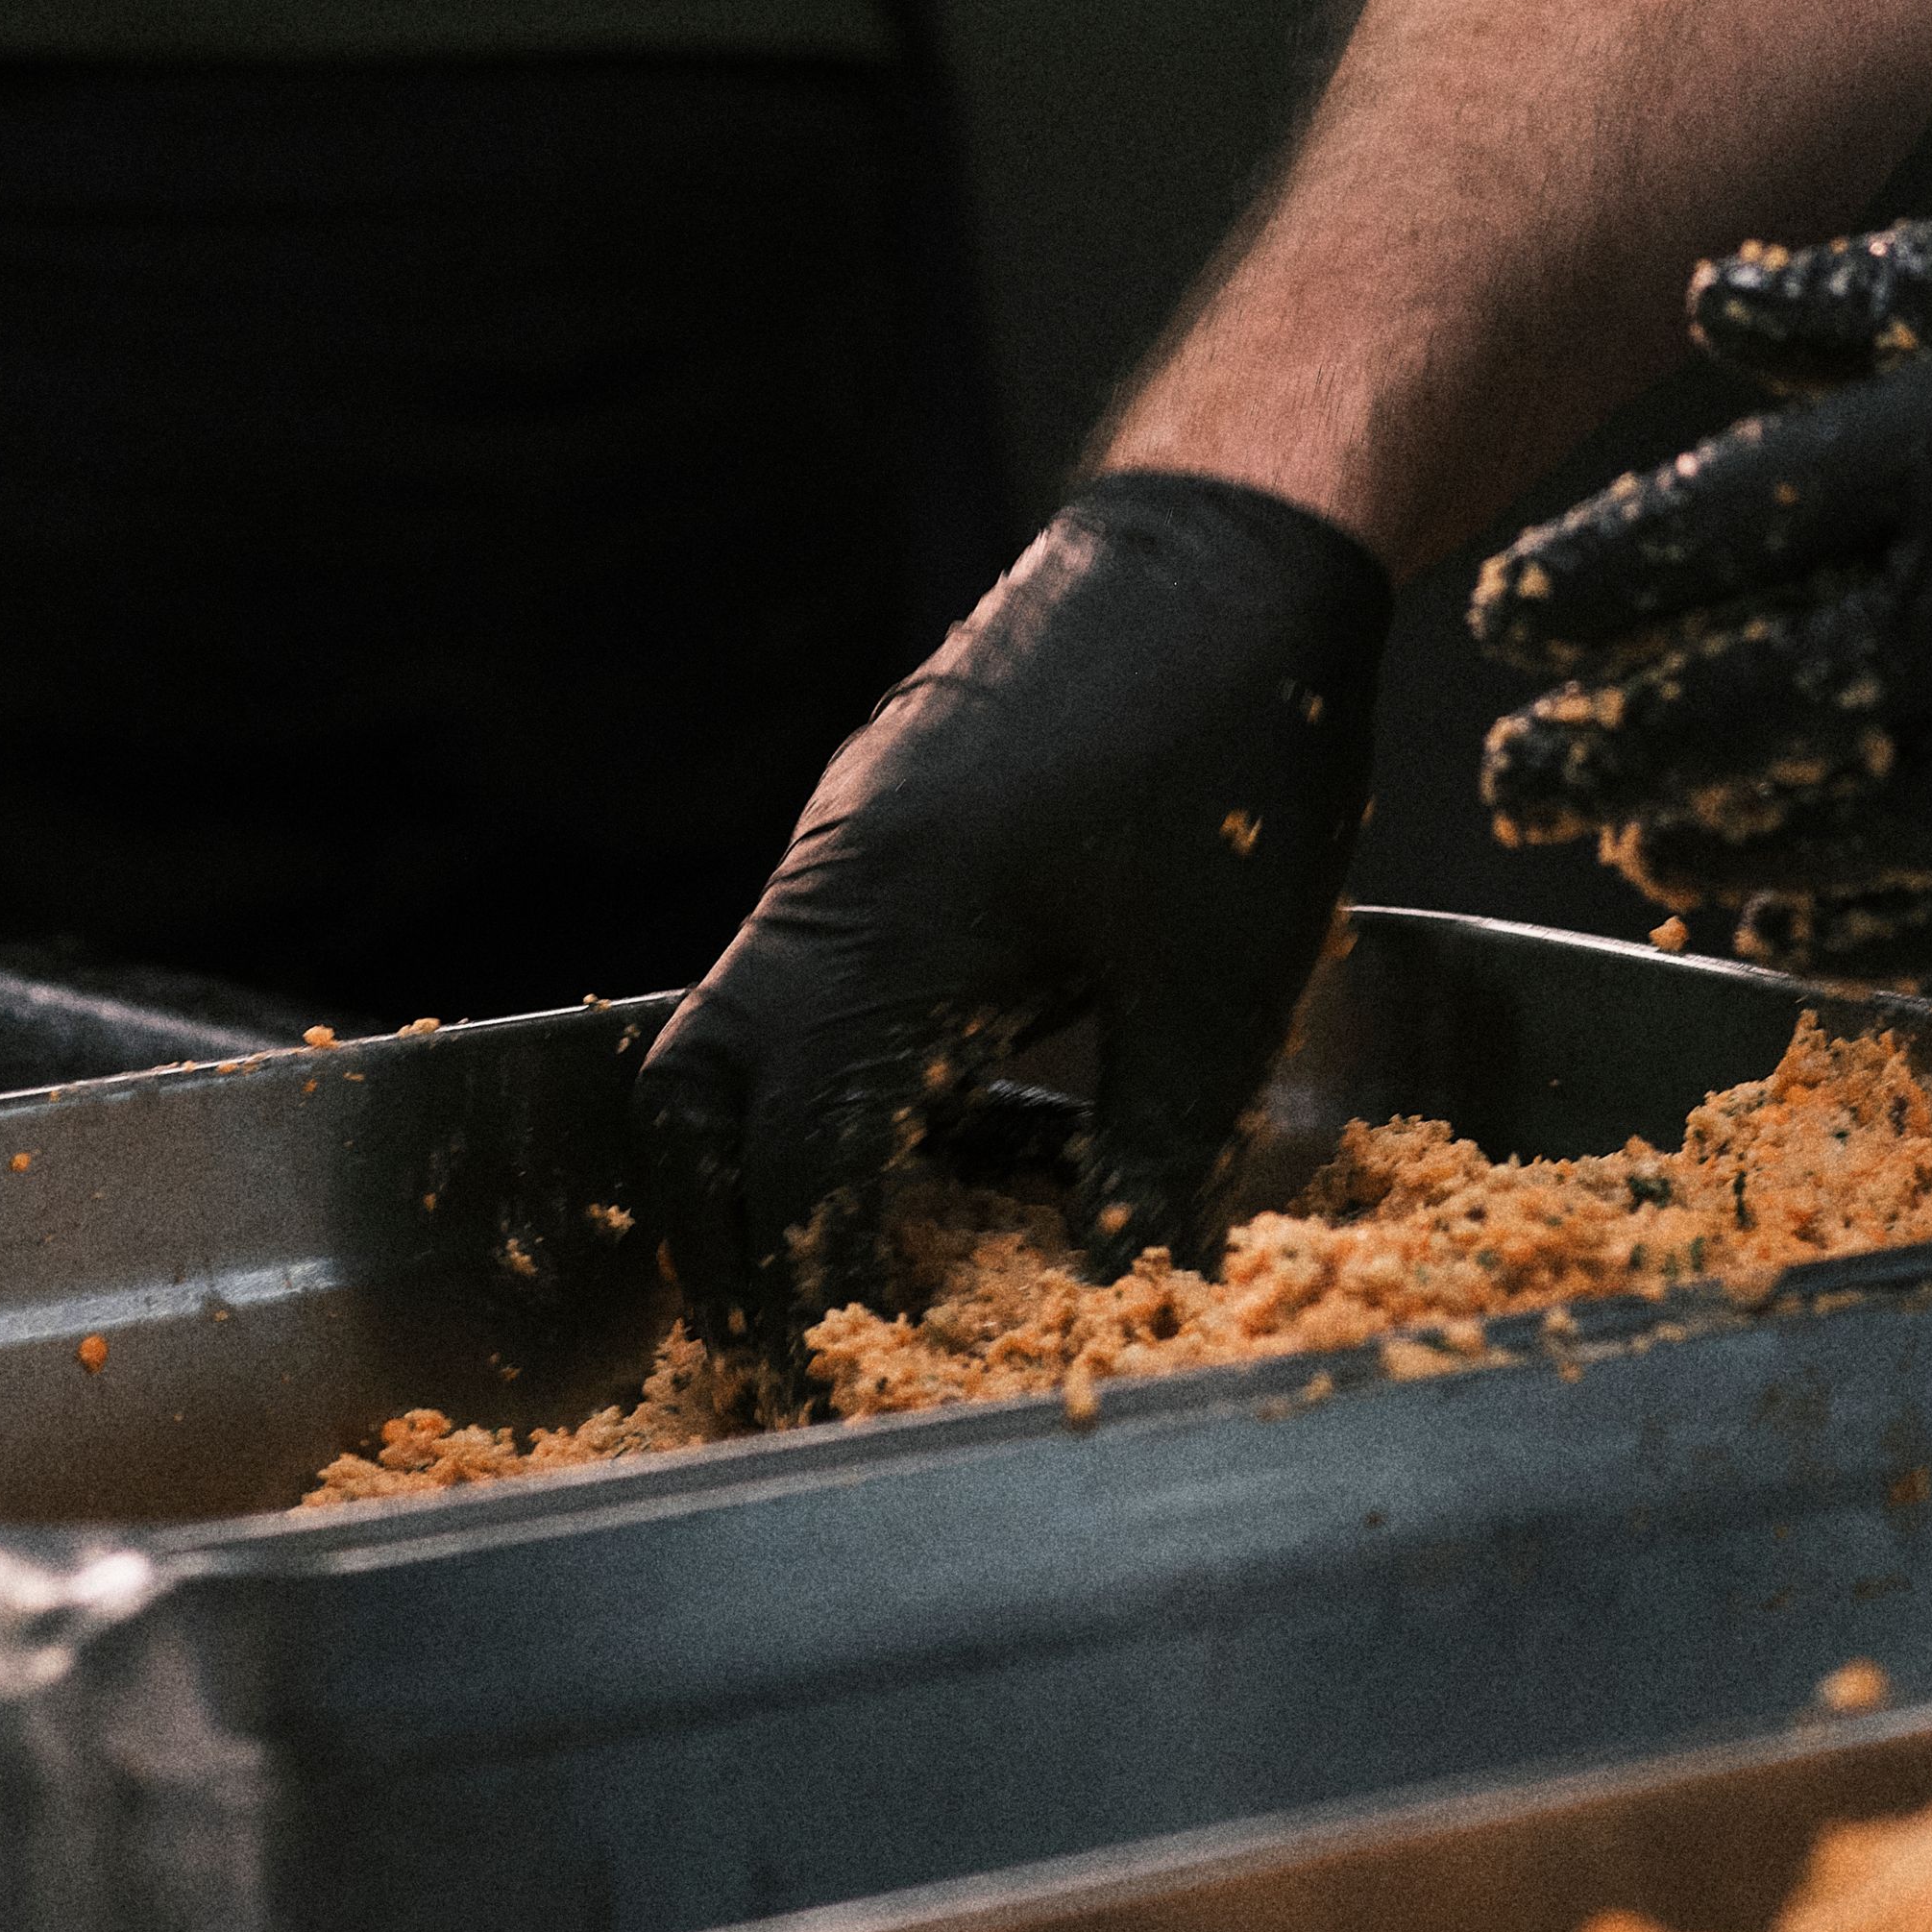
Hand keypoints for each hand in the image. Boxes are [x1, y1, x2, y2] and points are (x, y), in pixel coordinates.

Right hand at [636, 474, 1389, 1345]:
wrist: (1231, 543)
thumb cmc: (1236, 748)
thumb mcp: (1219, 991)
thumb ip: (1148, 1160)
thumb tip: (1112, 1302)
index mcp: (893, 925)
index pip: (789, 1158)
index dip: (804, 1291)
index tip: (835, 1387)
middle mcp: (832, 879)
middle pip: (695, 1095)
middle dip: (729, 1234)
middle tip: (800, 1337)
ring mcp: (848, 837)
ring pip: (742, 1027)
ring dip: (783, 1149)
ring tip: (873, 1248)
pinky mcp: (886, 814)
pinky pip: (811, 966)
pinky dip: (845, 1064)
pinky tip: (963, 1114)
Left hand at [1466, 180, 1931, 979]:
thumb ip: (1885, 289)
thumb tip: (1712, 302)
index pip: (1729, 521)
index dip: (1601, 580)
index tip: (1505, 619)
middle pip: (1752, 689)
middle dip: (1614, 738)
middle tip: (1513, 777)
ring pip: (1845, 817)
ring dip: (1719, 843)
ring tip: (1631, 853)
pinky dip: (1866, 927)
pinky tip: (1787, 933)